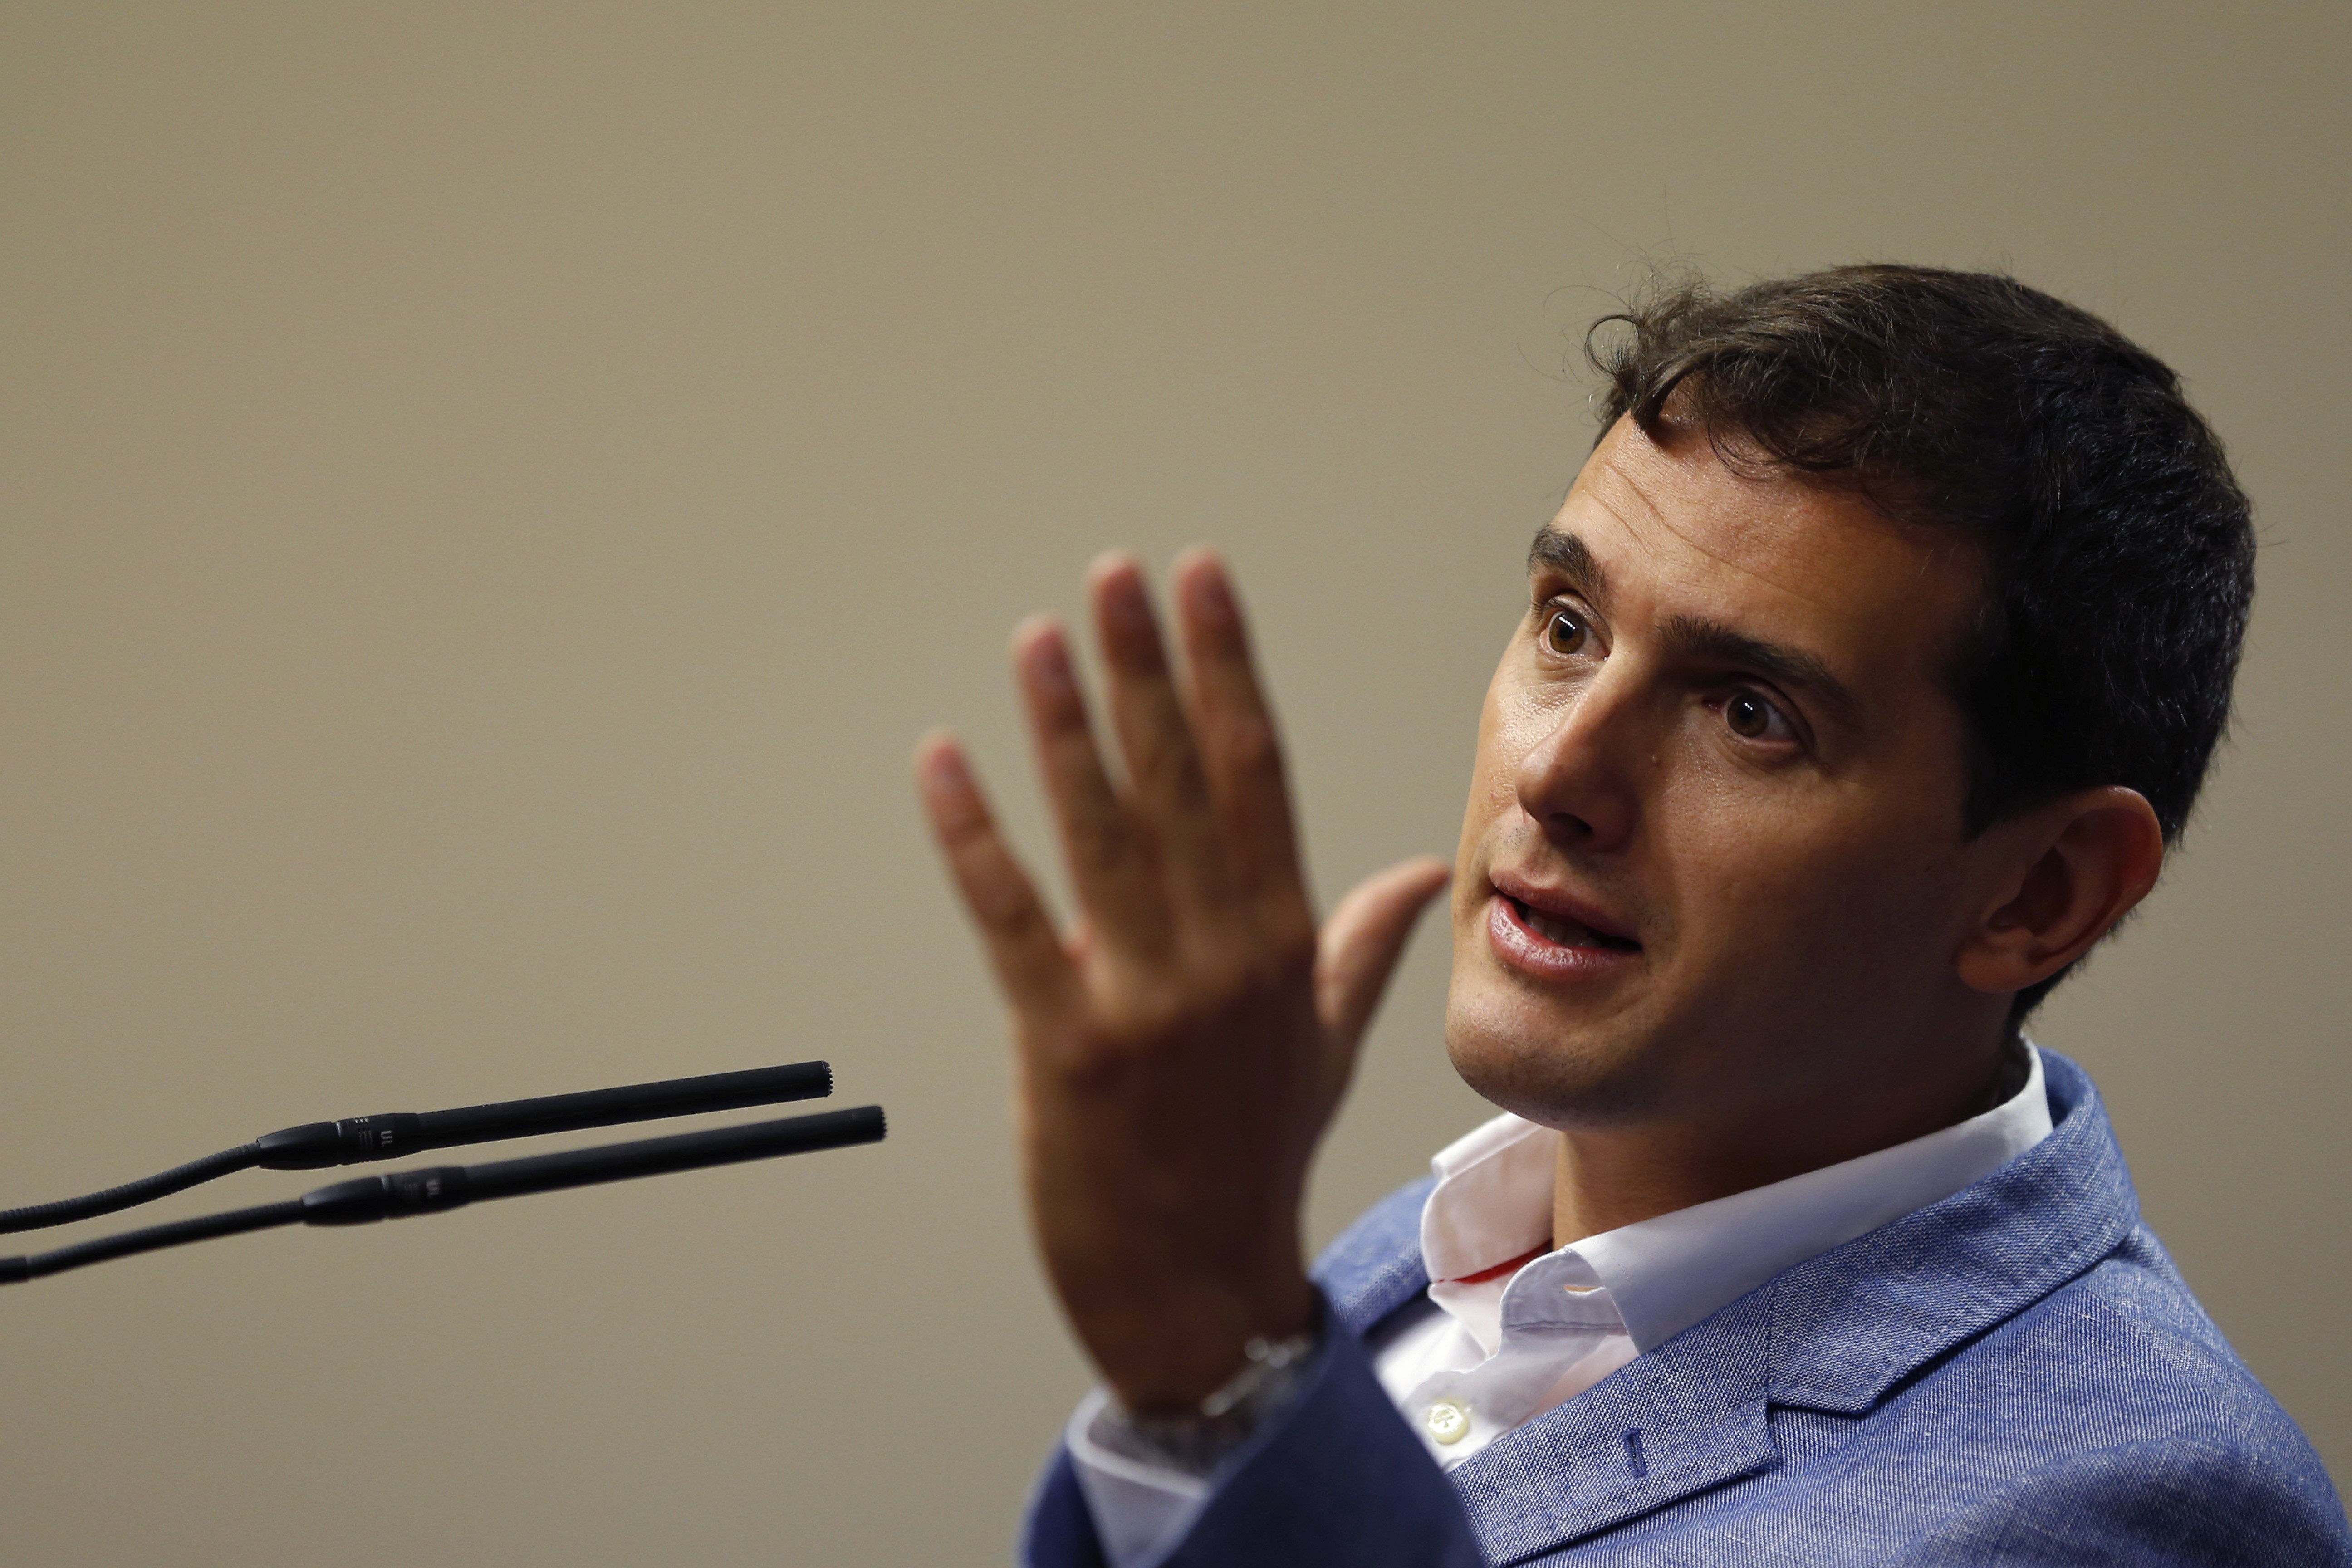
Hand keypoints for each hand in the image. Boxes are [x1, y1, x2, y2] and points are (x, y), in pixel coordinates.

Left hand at [916, 548, 1448, 1409]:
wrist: (1202, 1291)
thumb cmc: (1255, 1162)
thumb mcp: (1324, 1048)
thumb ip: (1362, 947)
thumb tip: (1422, 874)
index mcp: (1281, 942)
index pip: (1254, 773)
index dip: (1223, 669)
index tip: (1201, 586)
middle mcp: (1224, 957)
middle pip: (1180, 781)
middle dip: (1146, 667)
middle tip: (1116, 574)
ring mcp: (1148, 1003)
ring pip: (1104, 836)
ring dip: (1067, 728)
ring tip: (1040, 637)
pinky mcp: (1067, 1050)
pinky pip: (1013, 924)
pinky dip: (976, 840)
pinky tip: (946, 762)